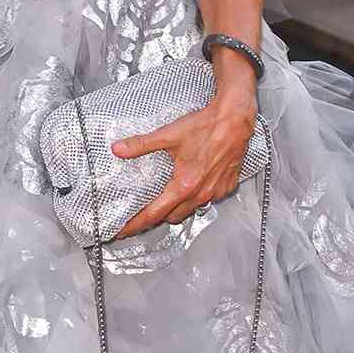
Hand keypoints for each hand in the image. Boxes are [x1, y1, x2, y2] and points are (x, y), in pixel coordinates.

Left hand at [110, 95, 256, 238]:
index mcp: (184, 185)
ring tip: (165, 201)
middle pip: (172, 217)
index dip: (136, 224)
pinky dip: (197, 198)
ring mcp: (215, 192)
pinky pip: (208, 200)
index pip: (154, 213)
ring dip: (177, 209)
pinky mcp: (226, 187)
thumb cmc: (206, 127)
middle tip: (141, 213)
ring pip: (191, 210)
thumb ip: (141, 145)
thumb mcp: (168, 135)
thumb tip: (119, 149)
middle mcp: (200, 193)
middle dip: (156, 218)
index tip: (124, 231)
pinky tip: (191, 187)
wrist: (234, 121)